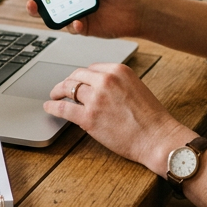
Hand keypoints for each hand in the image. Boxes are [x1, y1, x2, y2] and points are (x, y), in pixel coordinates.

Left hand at [46, 63, 196, 173]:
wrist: (157, 137)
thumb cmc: (151, 118)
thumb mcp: (135, 87)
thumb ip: (116, 84)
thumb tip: (97, 87)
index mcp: (118, 70)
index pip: (91, 69)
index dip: (82, 77)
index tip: (78, 82)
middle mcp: (105, 80)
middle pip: (77, 76)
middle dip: (68, 82)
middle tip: (62, 88)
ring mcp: (96, 98)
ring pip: (68, 89)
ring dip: (58, 92)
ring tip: (54, 96)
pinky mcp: (88, 117)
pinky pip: (64, 108)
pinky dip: (53, 106)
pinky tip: (49, 107)